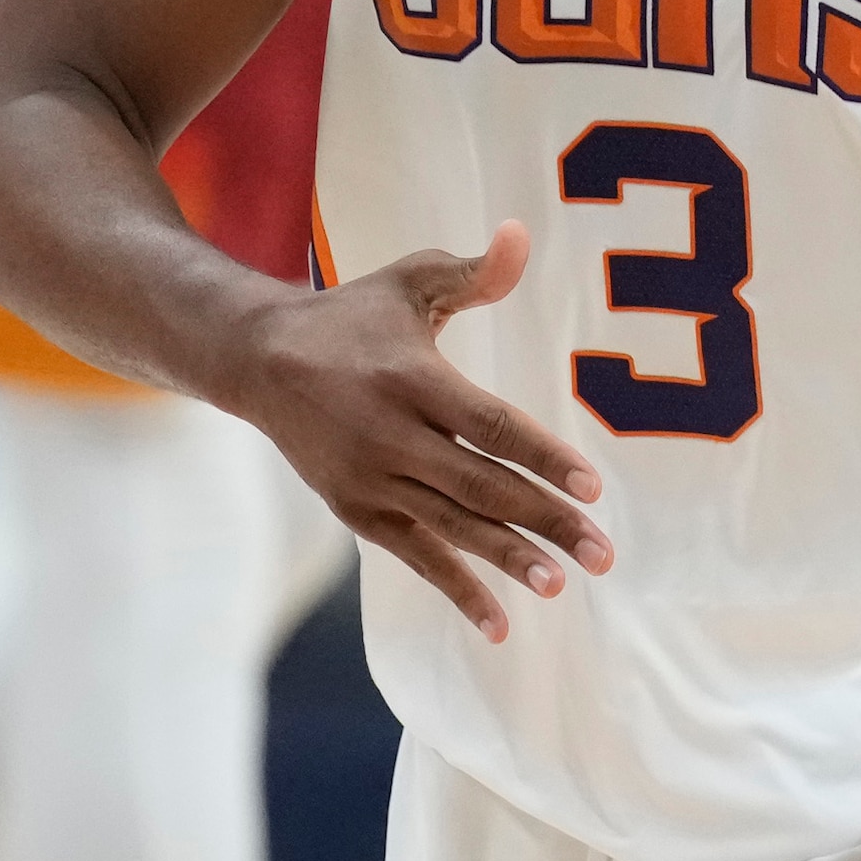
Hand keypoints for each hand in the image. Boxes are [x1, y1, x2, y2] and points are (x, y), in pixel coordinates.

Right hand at [221, 220, 610, 639]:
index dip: (543, 457)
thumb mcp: (408, 282)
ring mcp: (370, 479)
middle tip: (603, 553)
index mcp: (411, 379)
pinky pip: (415, 556)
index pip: (491, 426)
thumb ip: (472, 273)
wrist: (258, 361)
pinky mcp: (357, 510)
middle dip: (546, 521)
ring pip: (452, 527)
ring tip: (559, 584)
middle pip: (481, 486)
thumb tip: (522, 236)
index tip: (593, 487)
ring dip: (508, 559)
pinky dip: (457, 589)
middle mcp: (389, 435)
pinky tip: (499, 624)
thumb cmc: (351, 317)